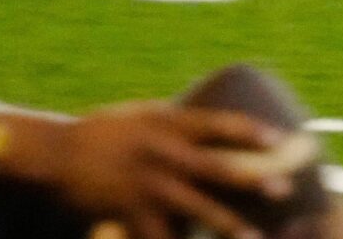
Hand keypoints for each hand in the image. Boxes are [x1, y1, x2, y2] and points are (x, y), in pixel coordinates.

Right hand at [10, 103, 288, 238]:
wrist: (57, 152)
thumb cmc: (104, 131)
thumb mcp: (145, 116)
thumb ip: (178, 124)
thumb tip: (211, 127)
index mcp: (169, 123)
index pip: (219, 123)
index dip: (251, 131)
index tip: (280, 139)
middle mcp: (163, 152)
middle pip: (216, 166)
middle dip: (252, 179)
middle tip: (284, 189)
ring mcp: (147, 184)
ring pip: (195, 207)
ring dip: (226, 224)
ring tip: (253, 238)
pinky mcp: (130, 211)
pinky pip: (160, 236)